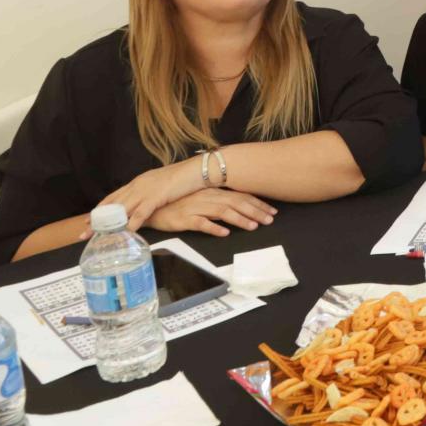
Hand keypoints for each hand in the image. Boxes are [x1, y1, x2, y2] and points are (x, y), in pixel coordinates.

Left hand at [95, 161, 197, 234]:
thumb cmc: (183, 177)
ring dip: (109, 225)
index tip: (88, 219)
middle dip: (97, 220)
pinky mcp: (155, 197)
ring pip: (121, 210)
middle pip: (112, 205)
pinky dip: (131, 224)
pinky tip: (125, 232)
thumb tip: (145, 202)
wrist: (196, 170)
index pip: (113, 197)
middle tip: (84, 233)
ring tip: (99, 237)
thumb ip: (150, 192)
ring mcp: (145, 191)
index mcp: (138, 182)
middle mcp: (137, 186)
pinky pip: (140, 213)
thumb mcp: (161, 184)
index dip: (100, 209)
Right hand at [146, 189, 277, 237]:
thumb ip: (220, 203)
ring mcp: (195, 207)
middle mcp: (207, 197)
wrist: (152, 207)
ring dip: (239, 219)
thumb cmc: (179, 204)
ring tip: (252, 226)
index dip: (257, 204)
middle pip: (235, 203)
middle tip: (269, 220)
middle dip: (254, 211)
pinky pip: (200, 223)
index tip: (272, 211)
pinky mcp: (183, 219)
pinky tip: (224, 233)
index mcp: (213, 192)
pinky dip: (213, 227)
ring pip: (221, 212)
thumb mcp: (203, 200)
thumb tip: (241, 208)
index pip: (240, 196)